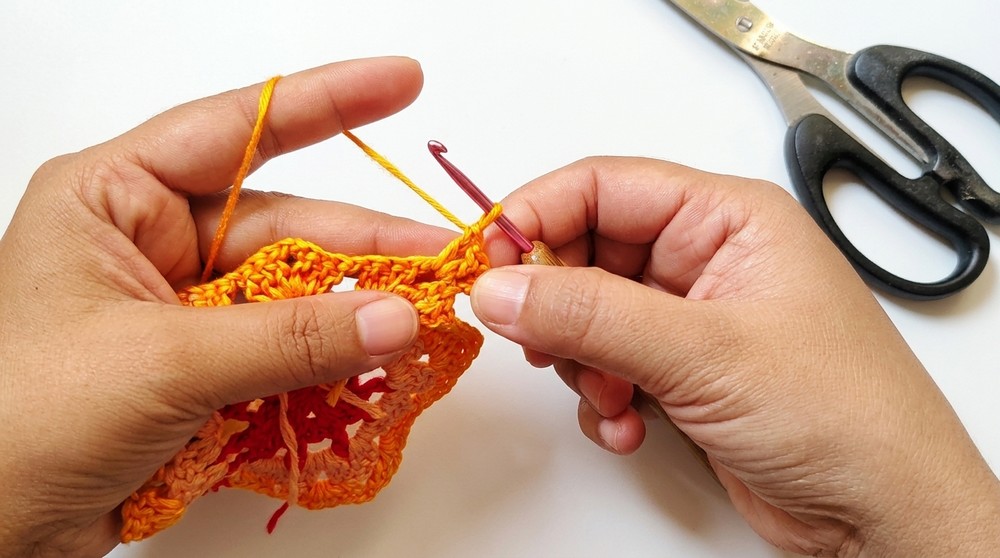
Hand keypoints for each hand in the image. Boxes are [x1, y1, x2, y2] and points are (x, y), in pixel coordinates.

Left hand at [0, 57, 456, 556]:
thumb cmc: (26, 421)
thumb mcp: (163, 362)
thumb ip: (288, 338)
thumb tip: (396, 317)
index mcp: (115, 198)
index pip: (236, 129)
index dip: (327, 101)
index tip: (401, 83)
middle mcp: (151, 241)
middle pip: (285, 225)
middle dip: (366, 245)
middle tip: (445, 262)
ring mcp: (181, 305)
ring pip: (293, 292)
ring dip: (356, 311)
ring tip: (427, 320)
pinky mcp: (202, 364)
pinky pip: (285, 346)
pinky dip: (331, 358)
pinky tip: (378, 362)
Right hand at [471, 157, 999, 556]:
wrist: (881, 513)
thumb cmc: (842, 415)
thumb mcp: (703, 352)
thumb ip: (591, 314)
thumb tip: (502, 286)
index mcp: (726, 219)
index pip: (604, 186)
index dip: (537, 216)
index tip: (490, 260)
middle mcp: (705, 260)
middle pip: (586, 252)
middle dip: (559, 307)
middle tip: (542, 342)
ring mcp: (690, 319)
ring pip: (589, 316)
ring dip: (582, 364)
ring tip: (613, 397)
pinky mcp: (681, 372)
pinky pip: (606, 366)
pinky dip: (602, 400)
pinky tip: (629, 426)